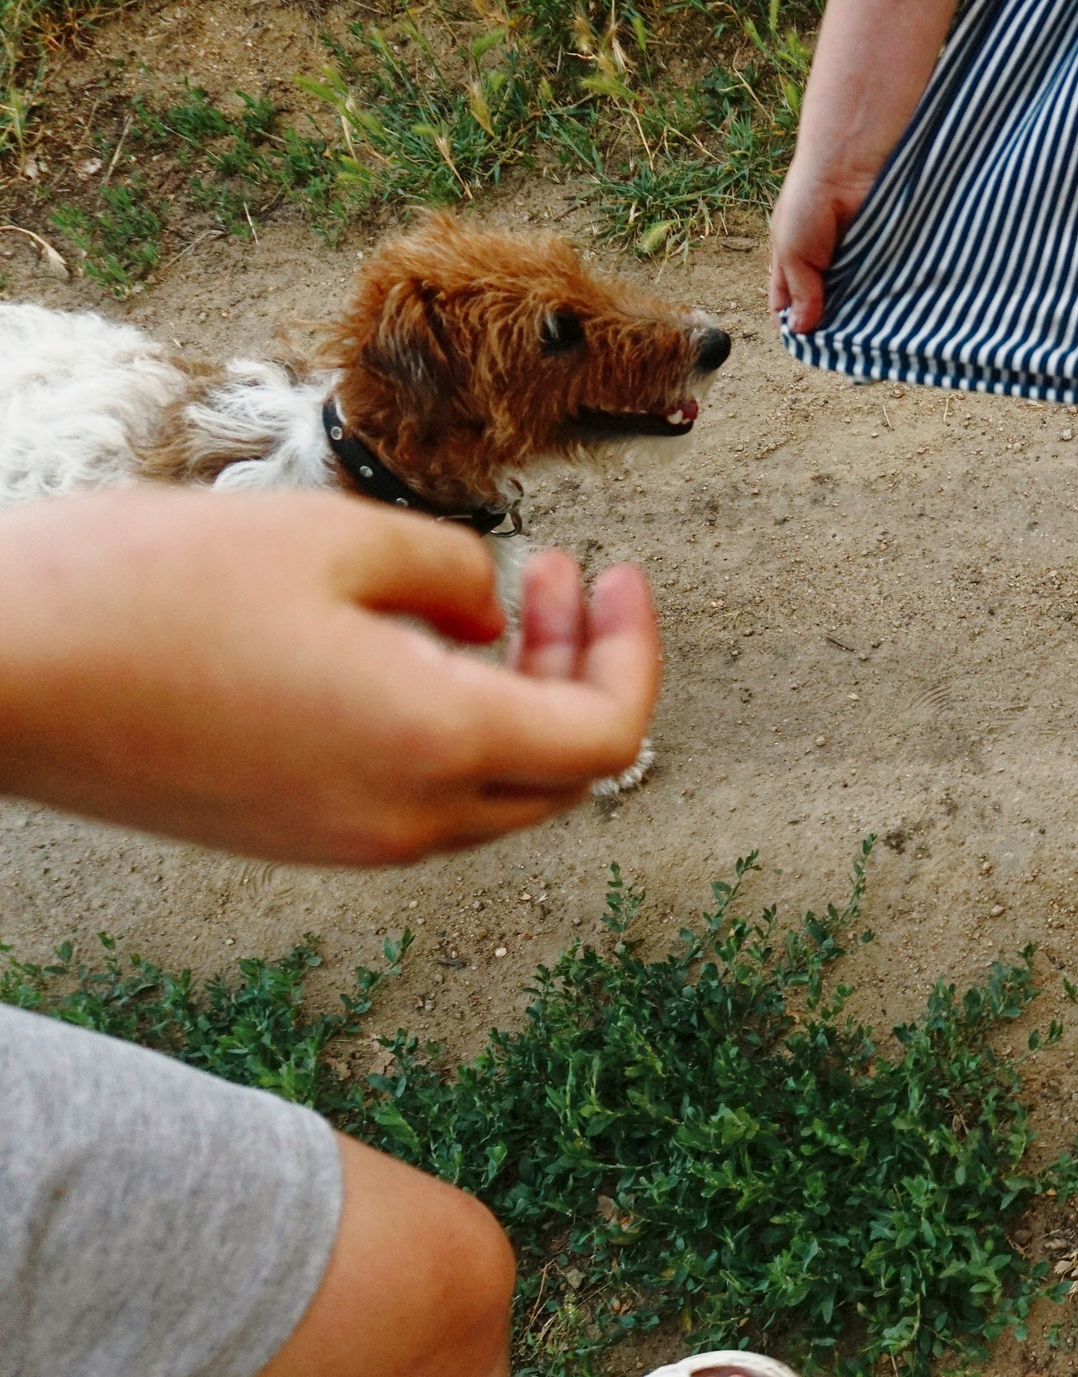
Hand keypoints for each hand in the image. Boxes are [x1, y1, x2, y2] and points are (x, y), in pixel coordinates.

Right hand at [0, 492, 658, 864]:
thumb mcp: (332, 535)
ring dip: (520, 699)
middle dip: (584, 670)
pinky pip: (417, 799)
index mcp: (435, 745)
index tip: (615, 572)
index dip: (633, 650)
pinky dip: (452, 729)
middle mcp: (406, 819)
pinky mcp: (288, 835)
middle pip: (563, 774)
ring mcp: (344, 841)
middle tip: (563, 576)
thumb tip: (490, 610)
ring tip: (494, 597)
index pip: (607, 734)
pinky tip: (411, 646)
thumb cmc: (145, 588)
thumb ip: (451, 570)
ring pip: (493, 792)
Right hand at [769, 156, 875, 336]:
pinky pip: (885, 287)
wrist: (850, 164)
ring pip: (858, 303)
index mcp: (792, 263)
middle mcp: (824, 265)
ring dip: (864, 319)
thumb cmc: (808, 201)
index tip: (810, 350)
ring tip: (873, 341)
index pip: (789, 306)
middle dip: (834, 329)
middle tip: (847, 352)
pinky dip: (887, 301)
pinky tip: (894, 320)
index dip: (796, 327)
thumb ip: (798, 290)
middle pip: (826, 310)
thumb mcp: (791, 250)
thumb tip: (800, 330)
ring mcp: (856, 262)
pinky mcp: (885, 257)